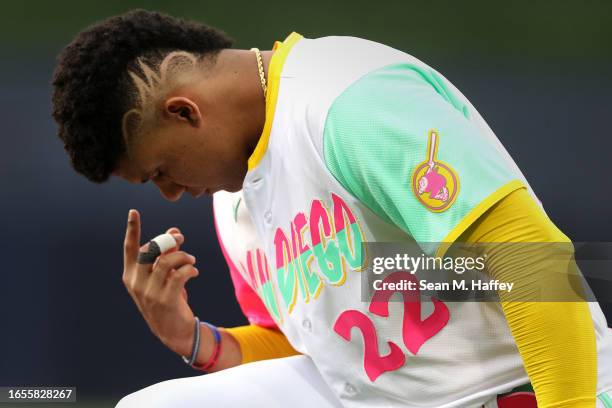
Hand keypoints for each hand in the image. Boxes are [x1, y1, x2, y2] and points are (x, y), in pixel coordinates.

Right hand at [122, 209, 199, 356]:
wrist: (173, 331)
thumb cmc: (167, 297)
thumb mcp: (163, 276)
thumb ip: (166, 254)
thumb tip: (175, 232)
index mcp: (130, 275)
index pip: (129, 248)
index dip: (132, 229)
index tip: (133, 212)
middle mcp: (136, 283)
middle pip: (151, 250)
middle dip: (168, 241)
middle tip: (181, 240)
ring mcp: (149, 292)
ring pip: (167, 261)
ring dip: (183, 256)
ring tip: (191, 260)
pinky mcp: (165, 300)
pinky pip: (180, 275)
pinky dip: (190, 269)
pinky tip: (194, 272)